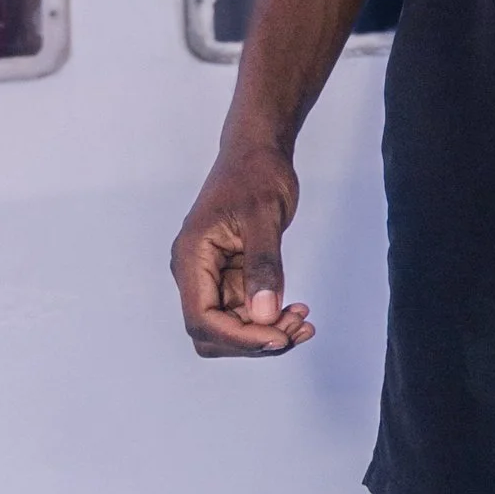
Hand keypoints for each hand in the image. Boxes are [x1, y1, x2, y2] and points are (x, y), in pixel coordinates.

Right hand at [170, 140, 314, 356]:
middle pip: (213, 332)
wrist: (258, 153)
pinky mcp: (231, 278)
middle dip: (253, 340)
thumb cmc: (256, 174)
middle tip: (297, 329)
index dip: (238, 337)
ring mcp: (213, 278)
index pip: (202, 318)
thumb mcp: (264, 217)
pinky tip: (298, 312)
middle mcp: (195, 273)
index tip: (278, 337)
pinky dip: (271, 320)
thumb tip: (264, 314)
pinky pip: (246, 313)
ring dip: (266, 333)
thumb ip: (264, 265)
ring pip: (231, 328)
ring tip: (303, 321)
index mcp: (191, 257)